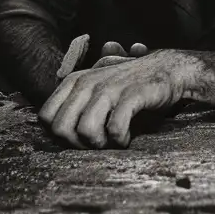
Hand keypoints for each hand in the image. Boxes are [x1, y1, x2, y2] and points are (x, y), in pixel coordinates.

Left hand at [40, 45, 186, 147]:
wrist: (168, 68)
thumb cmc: (130, 85)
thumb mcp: (97, 88)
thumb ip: (75, 101)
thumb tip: (55, 128)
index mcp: (74, 81)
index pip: (46, 117)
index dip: (59, 136)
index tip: (79, 140)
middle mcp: (87, 83)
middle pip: (62, 129)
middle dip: (77, 145)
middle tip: (97, 145)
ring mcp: (109, 88)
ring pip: (86, 130)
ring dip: (100, 145)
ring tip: (112, 143)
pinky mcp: (132, 95)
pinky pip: (115, 128)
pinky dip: (120, 140)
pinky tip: (127, 139)